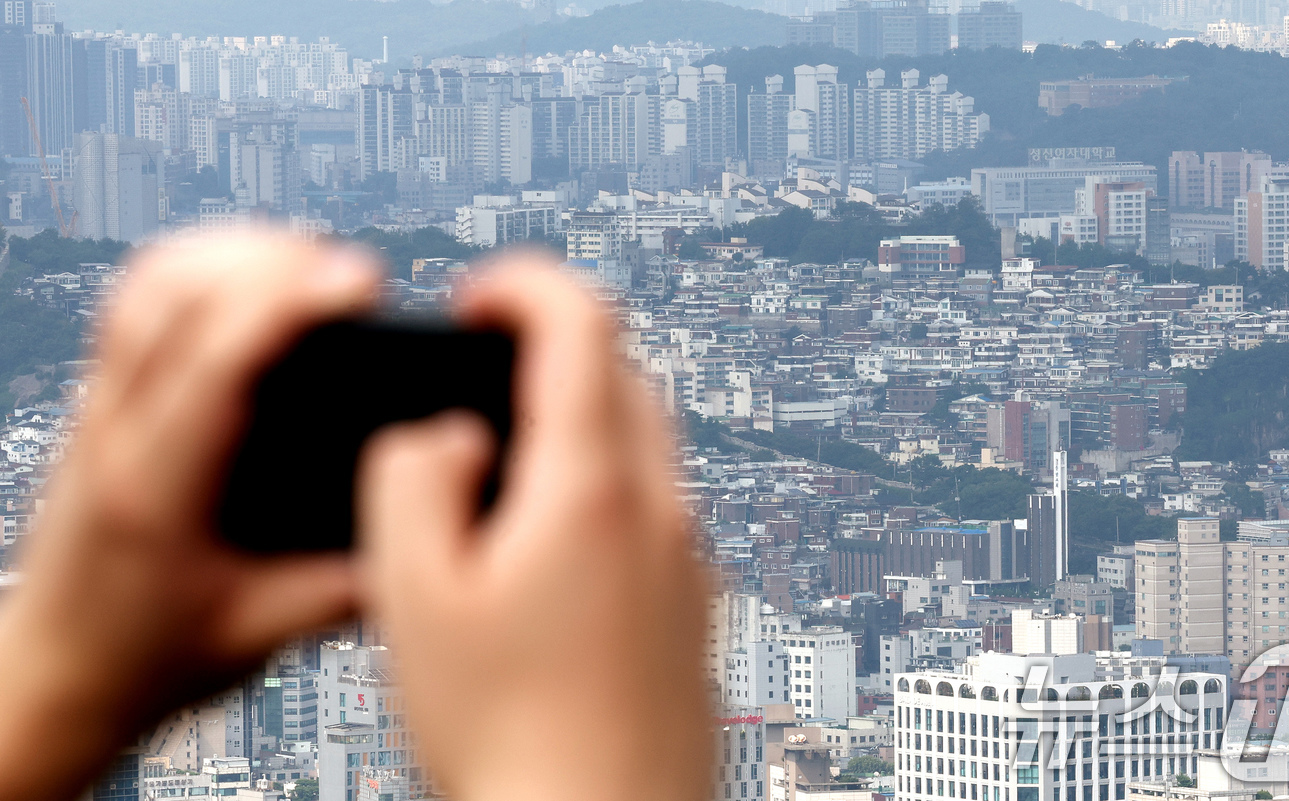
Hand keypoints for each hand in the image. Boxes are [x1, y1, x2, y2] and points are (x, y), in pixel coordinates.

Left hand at [0, 234, 378, 800]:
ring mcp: (98, 409)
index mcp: (156, 486)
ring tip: (307, 268)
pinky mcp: (103, 403)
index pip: (219, 357)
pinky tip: (252, 286)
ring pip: (148, 282)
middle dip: (270, 258)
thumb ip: (353, 586)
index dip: (294, 301)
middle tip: (347, 274)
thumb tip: (430, 527)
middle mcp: (114, 430)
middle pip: (173, 290)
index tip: (362, 279)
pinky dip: (201, 270)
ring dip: (231, 254)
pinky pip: (139, 299)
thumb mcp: (264, 632)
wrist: (54, 679)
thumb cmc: (144, 661)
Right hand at [358, 260, 711, 800]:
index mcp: (594, 487)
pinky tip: (549, 540)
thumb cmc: (513, 736)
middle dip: (552, 343)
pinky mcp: (694, 603)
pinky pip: (655, 501)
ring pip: (646, 437)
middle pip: (624, 370)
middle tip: (481, 368)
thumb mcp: (413, 596)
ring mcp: (690, 558)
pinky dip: (605, 479)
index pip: (579, 322)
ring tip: (503, 456)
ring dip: (581, 412)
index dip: (521, 284)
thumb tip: (441, 434)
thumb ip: (413, 480)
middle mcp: (662, 510)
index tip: (475, 298)